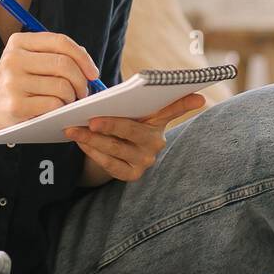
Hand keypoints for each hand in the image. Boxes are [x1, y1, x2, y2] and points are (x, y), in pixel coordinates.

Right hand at [0, 31, 98, 135]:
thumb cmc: (14, 83)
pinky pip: (54, 104)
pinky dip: (62, 109)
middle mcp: (14, 59)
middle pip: (64, 64)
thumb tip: (88, 65)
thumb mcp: (26, 60)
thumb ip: (53, 56)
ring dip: (72, 97)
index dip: (83, 57)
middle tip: (83, 92)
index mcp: (19, 42)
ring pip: (62, 86)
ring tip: (68, 101)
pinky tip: (57, 110)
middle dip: (81, 81)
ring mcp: (13, 82)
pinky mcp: (16, 105)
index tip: (93, 72)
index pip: (60, 42)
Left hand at [64, 93, 205, 182]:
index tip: (201, 98)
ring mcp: (146, 160)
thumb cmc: (118, 122)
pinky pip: (109, 163)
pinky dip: (92, 152)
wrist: (110, 151)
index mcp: (158, 120)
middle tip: (92, 120)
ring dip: (92, 138)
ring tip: (73, 129)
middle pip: (133, 131)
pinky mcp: (132, 175)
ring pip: (116, 148)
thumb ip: (123, 103)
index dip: (186, 103)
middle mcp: (157, 141)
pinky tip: (80, 143)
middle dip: (111, 125)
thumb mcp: (125, 111)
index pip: (173, 109)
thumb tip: (99, 98)